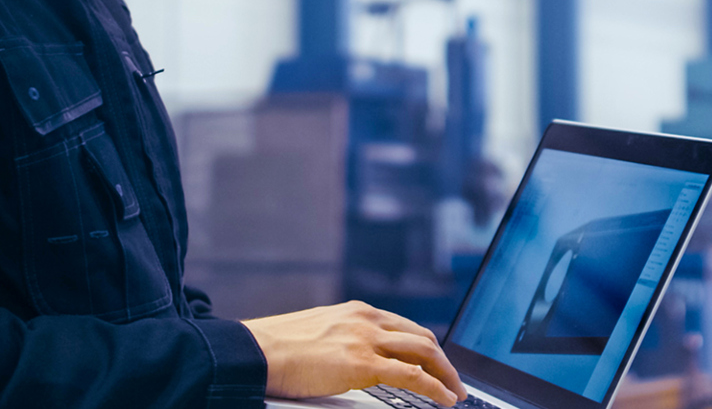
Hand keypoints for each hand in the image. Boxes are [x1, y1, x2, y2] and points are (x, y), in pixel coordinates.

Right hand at [242, 301, 466, 405]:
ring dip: (446, 373)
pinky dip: (435, 387)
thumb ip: (343, 341)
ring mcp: (366, 339)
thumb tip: (353, 360)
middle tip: (454, 380)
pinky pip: (412, 375)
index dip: (426, 347)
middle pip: (422, 337)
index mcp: (357, 312)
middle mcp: (366, 319)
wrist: (255, 352)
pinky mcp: (362, 364)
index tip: (436, 362)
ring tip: (455, 392)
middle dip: (443, 360)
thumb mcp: (319, 334)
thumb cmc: (275, 348)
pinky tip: (444, 399)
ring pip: (424, 352)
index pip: (405, 327)